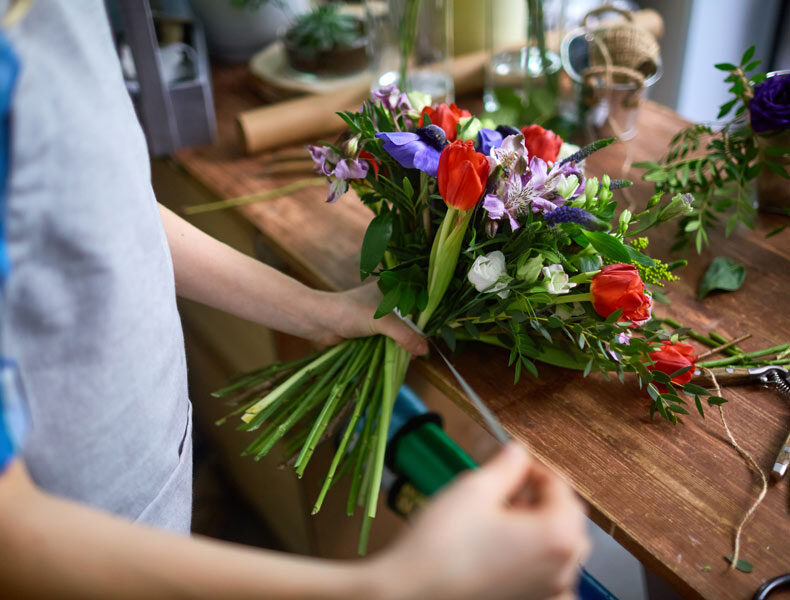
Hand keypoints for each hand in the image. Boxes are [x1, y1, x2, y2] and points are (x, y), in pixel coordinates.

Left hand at [313, 282, 427, 355]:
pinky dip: (394, 348)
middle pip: (411, 318)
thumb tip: (425, 350)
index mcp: (392, 288)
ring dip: (405, 343)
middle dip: (417, 334)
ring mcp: (378, 316)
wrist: (318, 322)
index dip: (429, 315)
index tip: (438, 330)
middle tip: (423, 349)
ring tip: (413, 356)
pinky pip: (388, 339)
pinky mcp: (370, 330)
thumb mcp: (382, 322)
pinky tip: (401, 357)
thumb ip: (404, 335)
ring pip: (399, 330)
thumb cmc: (349, 312)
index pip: (418, 299)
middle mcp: (388, 300)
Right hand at [368, 443, 589, 599]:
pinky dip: (537, 562)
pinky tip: (508, 553)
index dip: (535, 469)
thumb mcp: (475, 488)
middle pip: (567, 519)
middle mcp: (563, 568)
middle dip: (541, 498)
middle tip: (507, 489)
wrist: (413, 591)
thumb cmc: (444, 543)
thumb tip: (519, 452)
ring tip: (502, 518)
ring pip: (560, 548)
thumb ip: (507, 465)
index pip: (561, 488)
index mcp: (557, 535)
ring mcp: (549, 592)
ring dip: (540, 527)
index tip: (512, 463)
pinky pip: (549, 577)